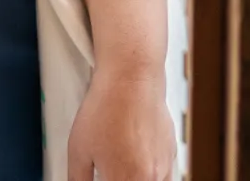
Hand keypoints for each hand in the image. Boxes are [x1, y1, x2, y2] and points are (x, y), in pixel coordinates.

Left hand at [68, 65, 175, 180]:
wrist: (131, 78)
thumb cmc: (107, 107)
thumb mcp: (78, 149)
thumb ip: (78, 179)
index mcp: (125, 179)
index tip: (98, 177)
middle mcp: (149, 178)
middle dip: (117, 179)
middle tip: (106, 172)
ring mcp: (164, 167)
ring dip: (135, 179)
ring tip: (120, 167)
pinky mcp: (171, 154)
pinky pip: (164, 177)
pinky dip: (150, 177)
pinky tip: (136, 165)